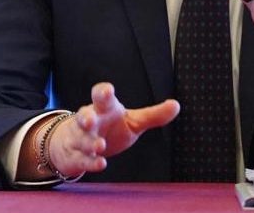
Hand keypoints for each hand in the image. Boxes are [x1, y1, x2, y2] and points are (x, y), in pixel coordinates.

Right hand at [48, 83, 178, 176]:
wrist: (77, 145)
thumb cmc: (110, 127)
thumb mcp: (133, 121)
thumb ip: (154, 115)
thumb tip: (177, 105)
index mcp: (105, 109)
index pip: (100, 96)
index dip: (103, 92)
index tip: (107, 90)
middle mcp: (90, 121)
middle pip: (84, 116)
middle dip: (85, 117)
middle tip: (89, 119)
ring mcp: (80, 139)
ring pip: (81, 139)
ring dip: (89, 142)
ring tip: (100, 145)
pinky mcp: (77, 157)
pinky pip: (82, 160)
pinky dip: (90, 163)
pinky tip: (101, 163)